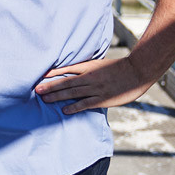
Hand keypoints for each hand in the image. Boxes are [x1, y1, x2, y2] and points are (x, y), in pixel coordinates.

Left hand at [34, 56, 156, 114]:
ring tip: (44, 99)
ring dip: (57, 96)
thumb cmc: (119, 68)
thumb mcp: (100, 64)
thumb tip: (73, 72)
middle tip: (36, 90)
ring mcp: (96, 88)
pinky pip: (86, 104)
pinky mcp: (103, 99)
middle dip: (50, 86)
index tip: (40, 76)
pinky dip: (74, 107)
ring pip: (73, 93)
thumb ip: (87, 68)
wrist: (137, 71)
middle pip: (66, 82)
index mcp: (88, 67)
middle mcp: (89, 77)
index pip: (67, 69)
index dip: (53, 73)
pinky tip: (64, 110)